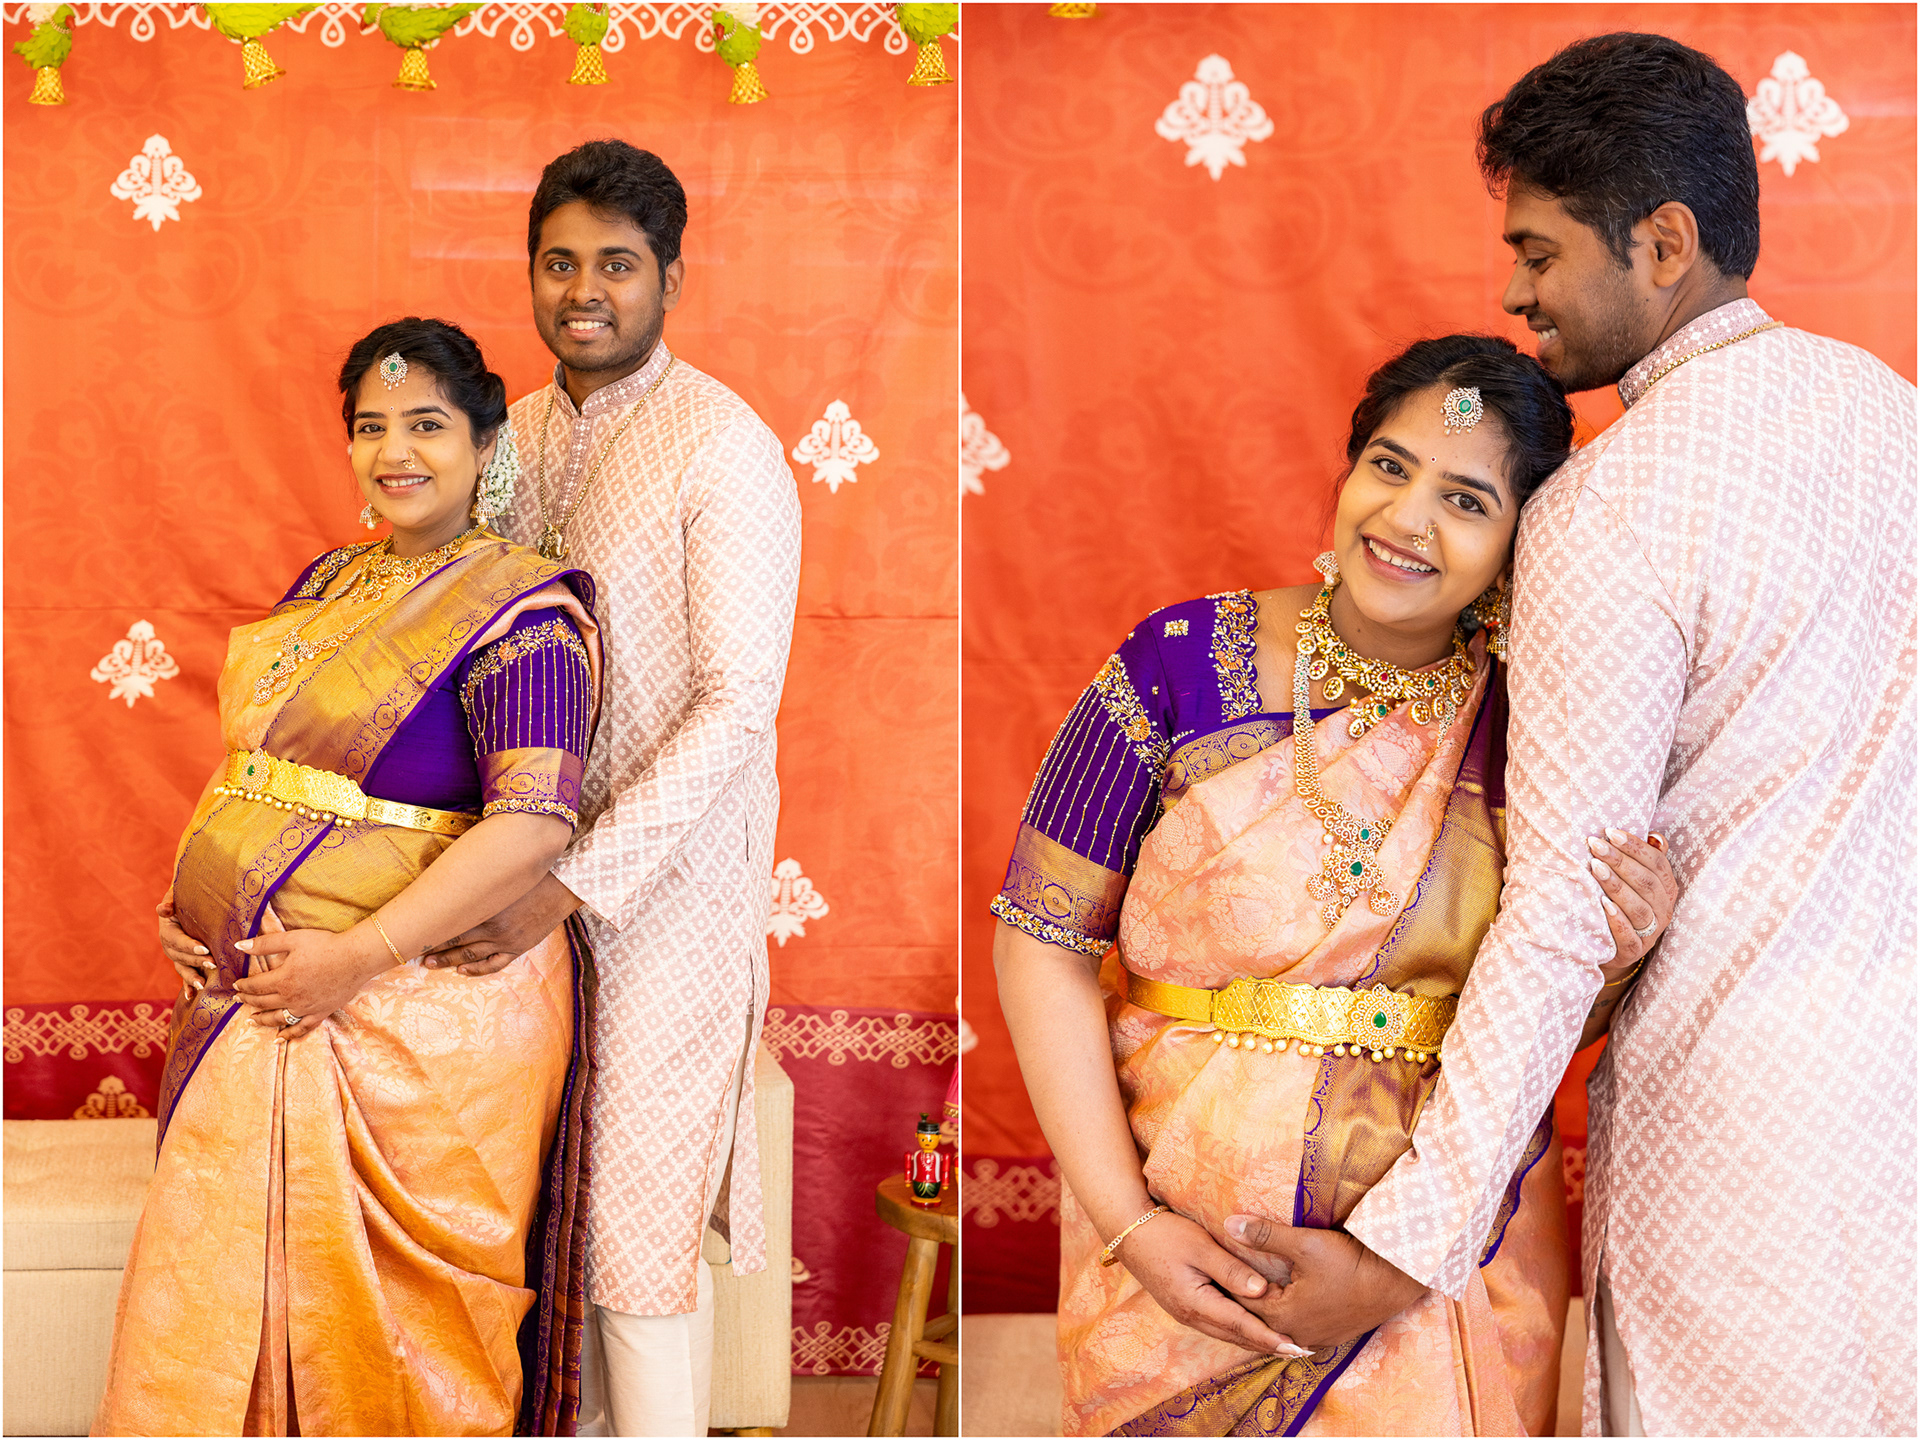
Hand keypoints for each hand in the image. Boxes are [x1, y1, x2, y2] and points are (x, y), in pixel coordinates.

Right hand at [158, 886, 216, 995]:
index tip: (204, 949)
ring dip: (191, 976)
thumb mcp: (178, 894)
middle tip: (213, 963)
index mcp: (168, 929)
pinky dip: (187, 986)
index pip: (176, 939)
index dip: (189, 945)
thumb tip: (164, 909)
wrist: (190, 902)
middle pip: (180, 956)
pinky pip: (184, 975)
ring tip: (202, 983)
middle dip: (196, 961)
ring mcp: (176, 955)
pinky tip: (192, 996)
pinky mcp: (184, 962)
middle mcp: (169, 944)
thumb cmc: (187, 896)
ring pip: (182, 967)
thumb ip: (171, 900)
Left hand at [232, 906, 388, 1039]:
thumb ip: (265, 944)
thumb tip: (239, 946)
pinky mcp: (320, 1013)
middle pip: (263, 1002)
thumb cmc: (326, 945)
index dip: (243, 985)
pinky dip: (289, 1035)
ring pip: (277, 1019)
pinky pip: (301, 1028)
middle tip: (239, 999)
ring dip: (262, 1020)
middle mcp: (291, 997)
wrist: (356, 957)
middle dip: (248, 1000)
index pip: (255, 985)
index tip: (236, 985)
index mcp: (282, 979)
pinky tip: (279, 1038)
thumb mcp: (293, 939)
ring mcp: (305, 1008)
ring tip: (251, 1019)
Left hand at [422, 871, 580, 975]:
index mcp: (486, 907)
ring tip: (430, 964)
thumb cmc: (530, 874)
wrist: (563, 885)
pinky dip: (477, 969)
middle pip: (455, 941)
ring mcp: (506, 940)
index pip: (449, 923)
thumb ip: (475, 879)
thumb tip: (449, 878)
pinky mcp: (518, 947)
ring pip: (470, 955)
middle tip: (414, 952)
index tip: (412, 933)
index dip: (430, 929)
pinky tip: (463, 970)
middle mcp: (493, 927)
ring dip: (448, 961)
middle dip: (433, 948)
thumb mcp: (500, 874)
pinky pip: (494, 964)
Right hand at [1113, 1210, 1308, 1357]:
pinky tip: (1253, 1326)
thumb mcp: (1201, 1247)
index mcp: (1196, 1303)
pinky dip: (1240, 1329)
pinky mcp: (1185, 1306)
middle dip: (1268, 1345)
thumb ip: (1232, 1270)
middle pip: (1236, 1336)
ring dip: (1255, 1340)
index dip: (1270, 1337)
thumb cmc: (1166, 1235)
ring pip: (1228, 1334)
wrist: (1130, 1233)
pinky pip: (1219, 1325)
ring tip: (1283, 1344)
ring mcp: (1187, 1314)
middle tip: (1300, 1351)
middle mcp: (1192, 1316)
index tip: (1296, 1347)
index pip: (1242, 1325)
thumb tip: (1263, 1292)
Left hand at [1224, 1214, 1427, 1351]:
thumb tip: (1228, 1225)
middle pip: (1256, 1316)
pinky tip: (1281, 1304)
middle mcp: (1295, 1334)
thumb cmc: (1349, 1262)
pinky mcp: (1330, 1337)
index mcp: (1282, 1316)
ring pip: (1277, 1325)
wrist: (1395, 1281)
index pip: (1239, 1300)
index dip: (1224, 1282)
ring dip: (1263, 1309)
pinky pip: (1296, 1329)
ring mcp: (1315, 1339)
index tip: (1207, 1268)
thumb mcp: (1304, 1244)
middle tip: (1218, 1280)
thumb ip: (1264, 1235)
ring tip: (1246, 1290)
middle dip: (1239, 1298)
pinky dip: (1284, 1317)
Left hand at [1587, 829, 1677, 969]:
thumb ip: (1646, 859)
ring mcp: (1650, 932)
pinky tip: (1603, 904)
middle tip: (1595, 845)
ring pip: (1639, 907)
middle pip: (1645, 882)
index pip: (1656, 863)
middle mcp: (1663, 909)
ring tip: (1595, 868)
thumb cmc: (1622, 905)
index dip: (1635, 846)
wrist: (1610, 946)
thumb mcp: (1636, 882)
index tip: (1610, 831)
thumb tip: (1655, 836)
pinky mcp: (1633, 951)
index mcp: (1666, 888)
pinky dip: (1618, 920)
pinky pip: (1629, 936)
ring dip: (1617, 886)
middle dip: (1620, 861)